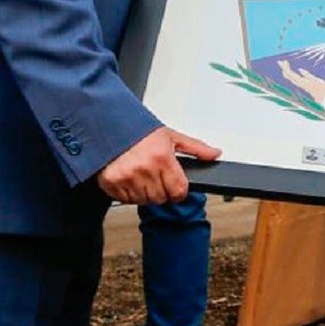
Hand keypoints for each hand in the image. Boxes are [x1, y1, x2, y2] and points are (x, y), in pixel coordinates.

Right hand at [95, 126, 221, 204]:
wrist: (109, 124)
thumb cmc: (139, 131)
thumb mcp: (171, 136)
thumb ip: (195, 148)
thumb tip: (215, 154)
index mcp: (162, 158)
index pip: (179, 191)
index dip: (179, 191)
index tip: (174, 186)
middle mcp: (145, 169)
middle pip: (162, 198)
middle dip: (161, 190)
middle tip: (154, 175)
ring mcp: (127, 177)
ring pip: (144, 201)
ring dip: (144, 192)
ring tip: (140, 174)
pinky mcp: (112, 183)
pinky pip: (126, 200)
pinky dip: (127, 193)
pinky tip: (128, 177)